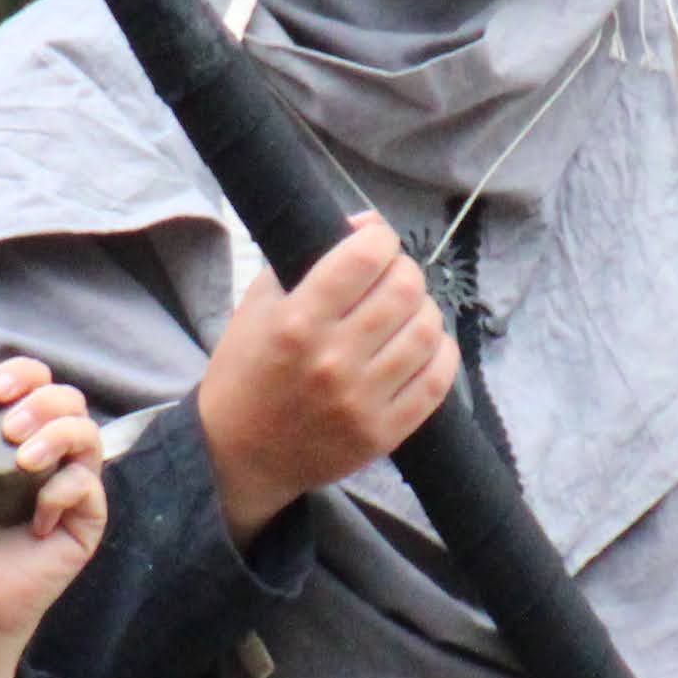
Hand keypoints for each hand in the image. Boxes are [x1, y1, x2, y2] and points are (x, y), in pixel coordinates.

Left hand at [0, 362, 106, 677]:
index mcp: (17, 431)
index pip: (36, 382)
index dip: (23, 373)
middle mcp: (50, 452)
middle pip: (70, 399)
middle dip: (42, 402)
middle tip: (9, 427)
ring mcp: (71, 484)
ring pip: (89, 434)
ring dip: (57, 435)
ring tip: (23, 460)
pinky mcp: (85, 521)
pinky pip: (88, 487)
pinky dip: (61, 491)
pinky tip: (34, 517)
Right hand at [199, 212, 456, 542]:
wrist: (237, 455)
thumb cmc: (246, 371)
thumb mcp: (260, 304)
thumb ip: (309, 257)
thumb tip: (369, 223)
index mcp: (297, 322)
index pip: (365, 257)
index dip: (381, 239)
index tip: (378, 243)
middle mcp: (332, 360)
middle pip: (404, 290)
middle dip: (405, 271)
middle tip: (393, 277)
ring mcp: (361, 400)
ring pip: (426, 331)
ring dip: (424, 310)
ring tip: (406, 312)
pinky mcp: (382, 433)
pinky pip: (436, 381)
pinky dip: (439, 353)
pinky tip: (422, 346)